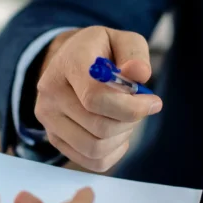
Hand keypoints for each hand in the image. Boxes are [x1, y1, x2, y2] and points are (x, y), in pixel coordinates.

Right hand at [35, 27, 162, 171]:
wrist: (71, 61)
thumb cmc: (102, 52)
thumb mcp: (121, 40)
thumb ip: (135, 53)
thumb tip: (139, 74)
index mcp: (68, 63)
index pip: (96, 98)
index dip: (131, 107)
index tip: (153, 102)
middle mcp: (50, 92)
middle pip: (99, 127)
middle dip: (130, 121)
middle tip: (139, 108)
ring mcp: (48, 118)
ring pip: (95, 148)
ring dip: (121, 138)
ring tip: (126, 119)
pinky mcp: (54, 137)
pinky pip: (91, 161)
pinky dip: (112, 154)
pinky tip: (117, 135)